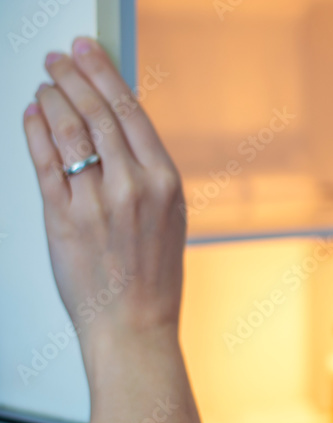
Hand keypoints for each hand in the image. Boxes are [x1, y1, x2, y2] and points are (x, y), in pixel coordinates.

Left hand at [22, 36, 185, 363]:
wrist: (134, 326)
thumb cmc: (152, 279)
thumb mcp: (168, 219)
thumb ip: (147, 175)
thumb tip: (118, 132)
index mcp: (166, 184)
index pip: (132, 113)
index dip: (105, 75)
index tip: (90, 53)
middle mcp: (133, 188)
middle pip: (97, 114)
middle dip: (73, 77)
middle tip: (59, 59)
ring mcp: (97, 202)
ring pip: (68, 131)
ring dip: (51, 99)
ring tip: (44, 84)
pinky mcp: (64, 219)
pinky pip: (45, 163)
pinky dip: (34, 133)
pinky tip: (31, 116)